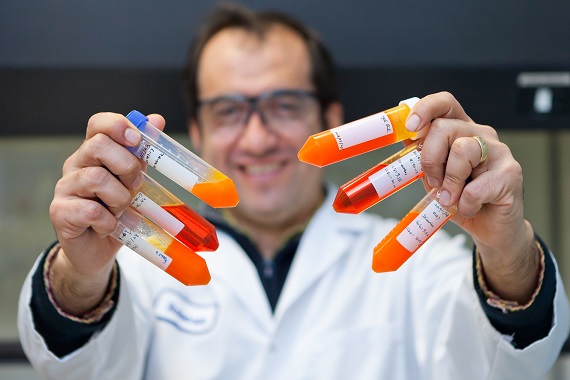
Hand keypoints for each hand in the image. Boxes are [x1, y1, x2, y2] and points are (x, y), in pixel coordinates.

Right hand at [48, 112, 165, 314]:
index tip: (136, 139)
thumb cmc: (117, 211)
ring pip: (96, 178)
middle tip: (135, 186)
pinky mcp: (60, 212)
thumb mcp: (134, 180)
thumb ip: (143, 152)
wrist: (98, 250)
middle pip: (97, 146)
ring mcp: (64, 187)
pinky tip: (109, 227)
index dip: (117, 125)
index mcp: (94, 153)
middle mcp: (75, 165)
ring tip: (121, 210)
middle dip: (126, 166)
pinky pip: (91, 210)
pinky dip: (109, 221)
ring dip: (119, 198)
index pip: (98, 124)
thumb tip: (156, 119)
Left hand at [405, 92, 538, 303]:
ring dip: (449, 182)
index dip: (425, 109)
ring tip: (451, 198)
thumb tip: (403, 139)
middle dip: (430, 158)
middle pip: (445, 128)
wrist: (491, 227)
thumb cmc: (461, 198)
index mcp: (461, 130)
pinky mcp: (510, 173)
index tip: (410, 127)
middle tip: (433, 182)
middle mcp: (481, 134)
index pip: (445, 103)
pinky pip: (475, 187)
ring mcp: (498, 152)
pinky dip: (465, 203)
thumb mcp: (434, 176)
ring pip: (461, 150)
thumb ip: (421, 158)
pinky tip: (469, 208)